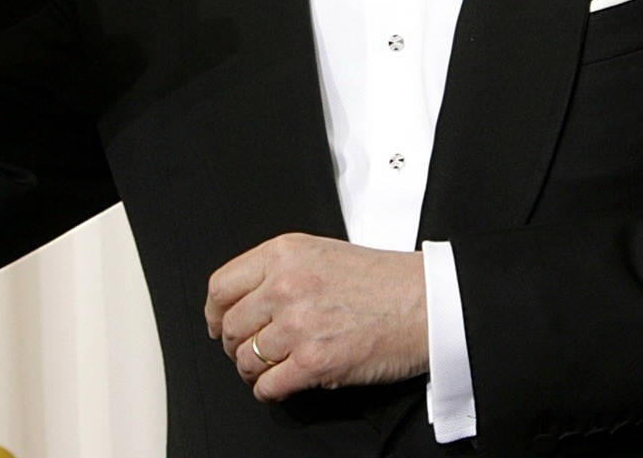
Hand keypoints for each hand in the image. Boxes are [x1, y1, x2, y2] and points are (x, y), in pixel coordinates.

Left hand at [204, 233, 428, 401]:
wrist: (426, 302)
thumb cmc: (384, 279)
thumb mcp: (323, 253)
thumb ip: (282, 271)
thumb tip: (246, 302)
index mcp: (285, 253)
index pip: (221, 286)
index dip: (216, 312)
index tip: (219, 323)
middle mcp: (286, 285)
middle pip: (231, 327)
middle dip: (237, 345)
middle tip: (250, 351)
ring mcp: (299, 324)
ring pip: (246, 359)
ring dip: (254, 370)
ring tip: (271, 368)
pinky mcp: (315, 361)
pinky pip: (269, 386)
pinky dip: (270, 390)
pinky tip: (283, 383)